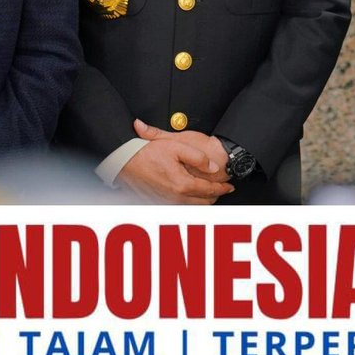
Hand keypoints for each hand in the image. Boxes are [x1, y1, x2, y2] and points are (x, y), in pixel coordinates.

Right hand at [118, 119, 233, 204]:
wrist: (124, 161)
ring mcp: (166, 202)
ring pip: (193, 208)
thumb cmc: (148, 153)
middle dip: (215, 196)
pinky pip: (180, 207)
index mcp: (182, 185)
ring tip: (209, 192)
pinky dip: (190, 203)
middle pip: (204, 203)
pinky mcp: (159, 203)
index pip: (209, 190)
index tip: (230, 186)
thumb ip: (198, 157)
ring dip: (204, 201)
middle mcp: (175, 198)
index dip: (222, 188)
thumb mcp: (176, 147)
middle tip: (223, 189)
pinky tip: (191, 195)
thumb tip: (213, 167)